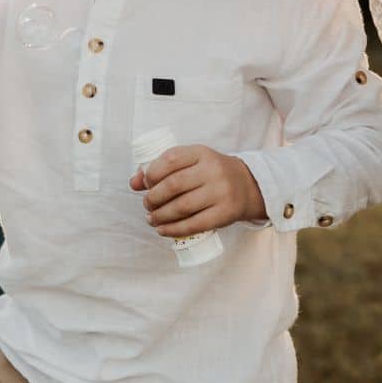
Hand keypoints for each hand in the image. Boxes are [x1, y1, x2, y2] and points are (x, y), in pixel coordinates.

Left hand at [128, 145, 265, 236]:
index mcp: (201, 153)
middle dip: (153, 198)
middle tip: (147, 205)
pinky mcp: (225, 213)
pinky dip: (174, 229)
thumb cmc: (210, 173)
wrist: (248, 185)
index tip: (145, 184)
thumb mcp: (190, 163)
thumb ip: (161, 169)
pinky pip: (194, 225)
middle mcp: (212, 170)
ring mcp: (220, 192)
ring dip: (160, 216)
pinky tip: (163, 230)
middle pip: (173, 185)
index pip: (170, 159)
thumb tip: (133, 183)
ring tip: (152, 218)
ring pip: (182, 207)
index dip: (151, 173)